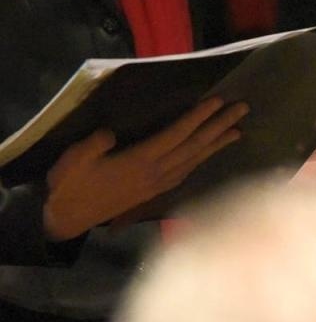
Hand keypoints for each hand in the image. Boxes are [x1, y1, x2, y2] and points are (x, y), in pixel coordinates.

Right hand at [42, 98, 247, 240]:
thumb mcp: (73, 161)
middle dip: (219, 125)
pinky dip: (202, 161)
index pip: (176, 135)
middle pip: (194, 145)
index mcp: (139, 161)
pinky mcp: (154, 193)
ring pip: (194, 160)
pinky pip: (186, 173)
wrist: (66, 220)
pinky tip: (209, 154)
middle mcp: (155, 173)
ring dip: (217, 143)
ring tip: (238, 130)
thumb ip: (94, 145)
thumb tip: (111, 134)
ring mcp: (157, 184)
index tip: (217, 101)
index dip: (198, 117)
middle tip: (242, 108)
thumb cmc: (69, 186)